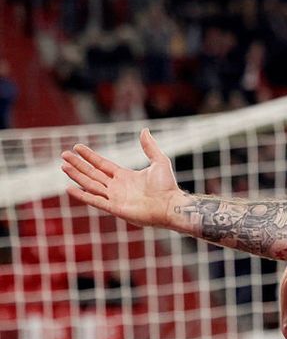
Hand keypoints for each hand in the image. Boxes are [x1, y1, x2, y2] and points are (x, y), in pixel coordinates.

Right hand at [61, 128, 183, 227]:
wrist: (171, 205)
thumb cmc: (167, 186)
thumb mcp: (159, 161)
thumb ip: (150, 147)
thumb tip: (144, 130)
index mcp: (125, 176)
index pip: (102, 164)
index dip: (89, 156)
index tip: (77, 147)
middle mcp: (117, 186)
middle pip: (92, 173)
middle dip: (78, 164)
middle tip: (63, 155)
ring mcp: (114, 198)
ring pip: (90, 185)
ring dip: (77, 176)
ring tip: (63, 166)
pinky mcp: (115, 208)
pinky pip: (95, 201)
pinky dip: (82, 195)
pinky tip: (69, 188)